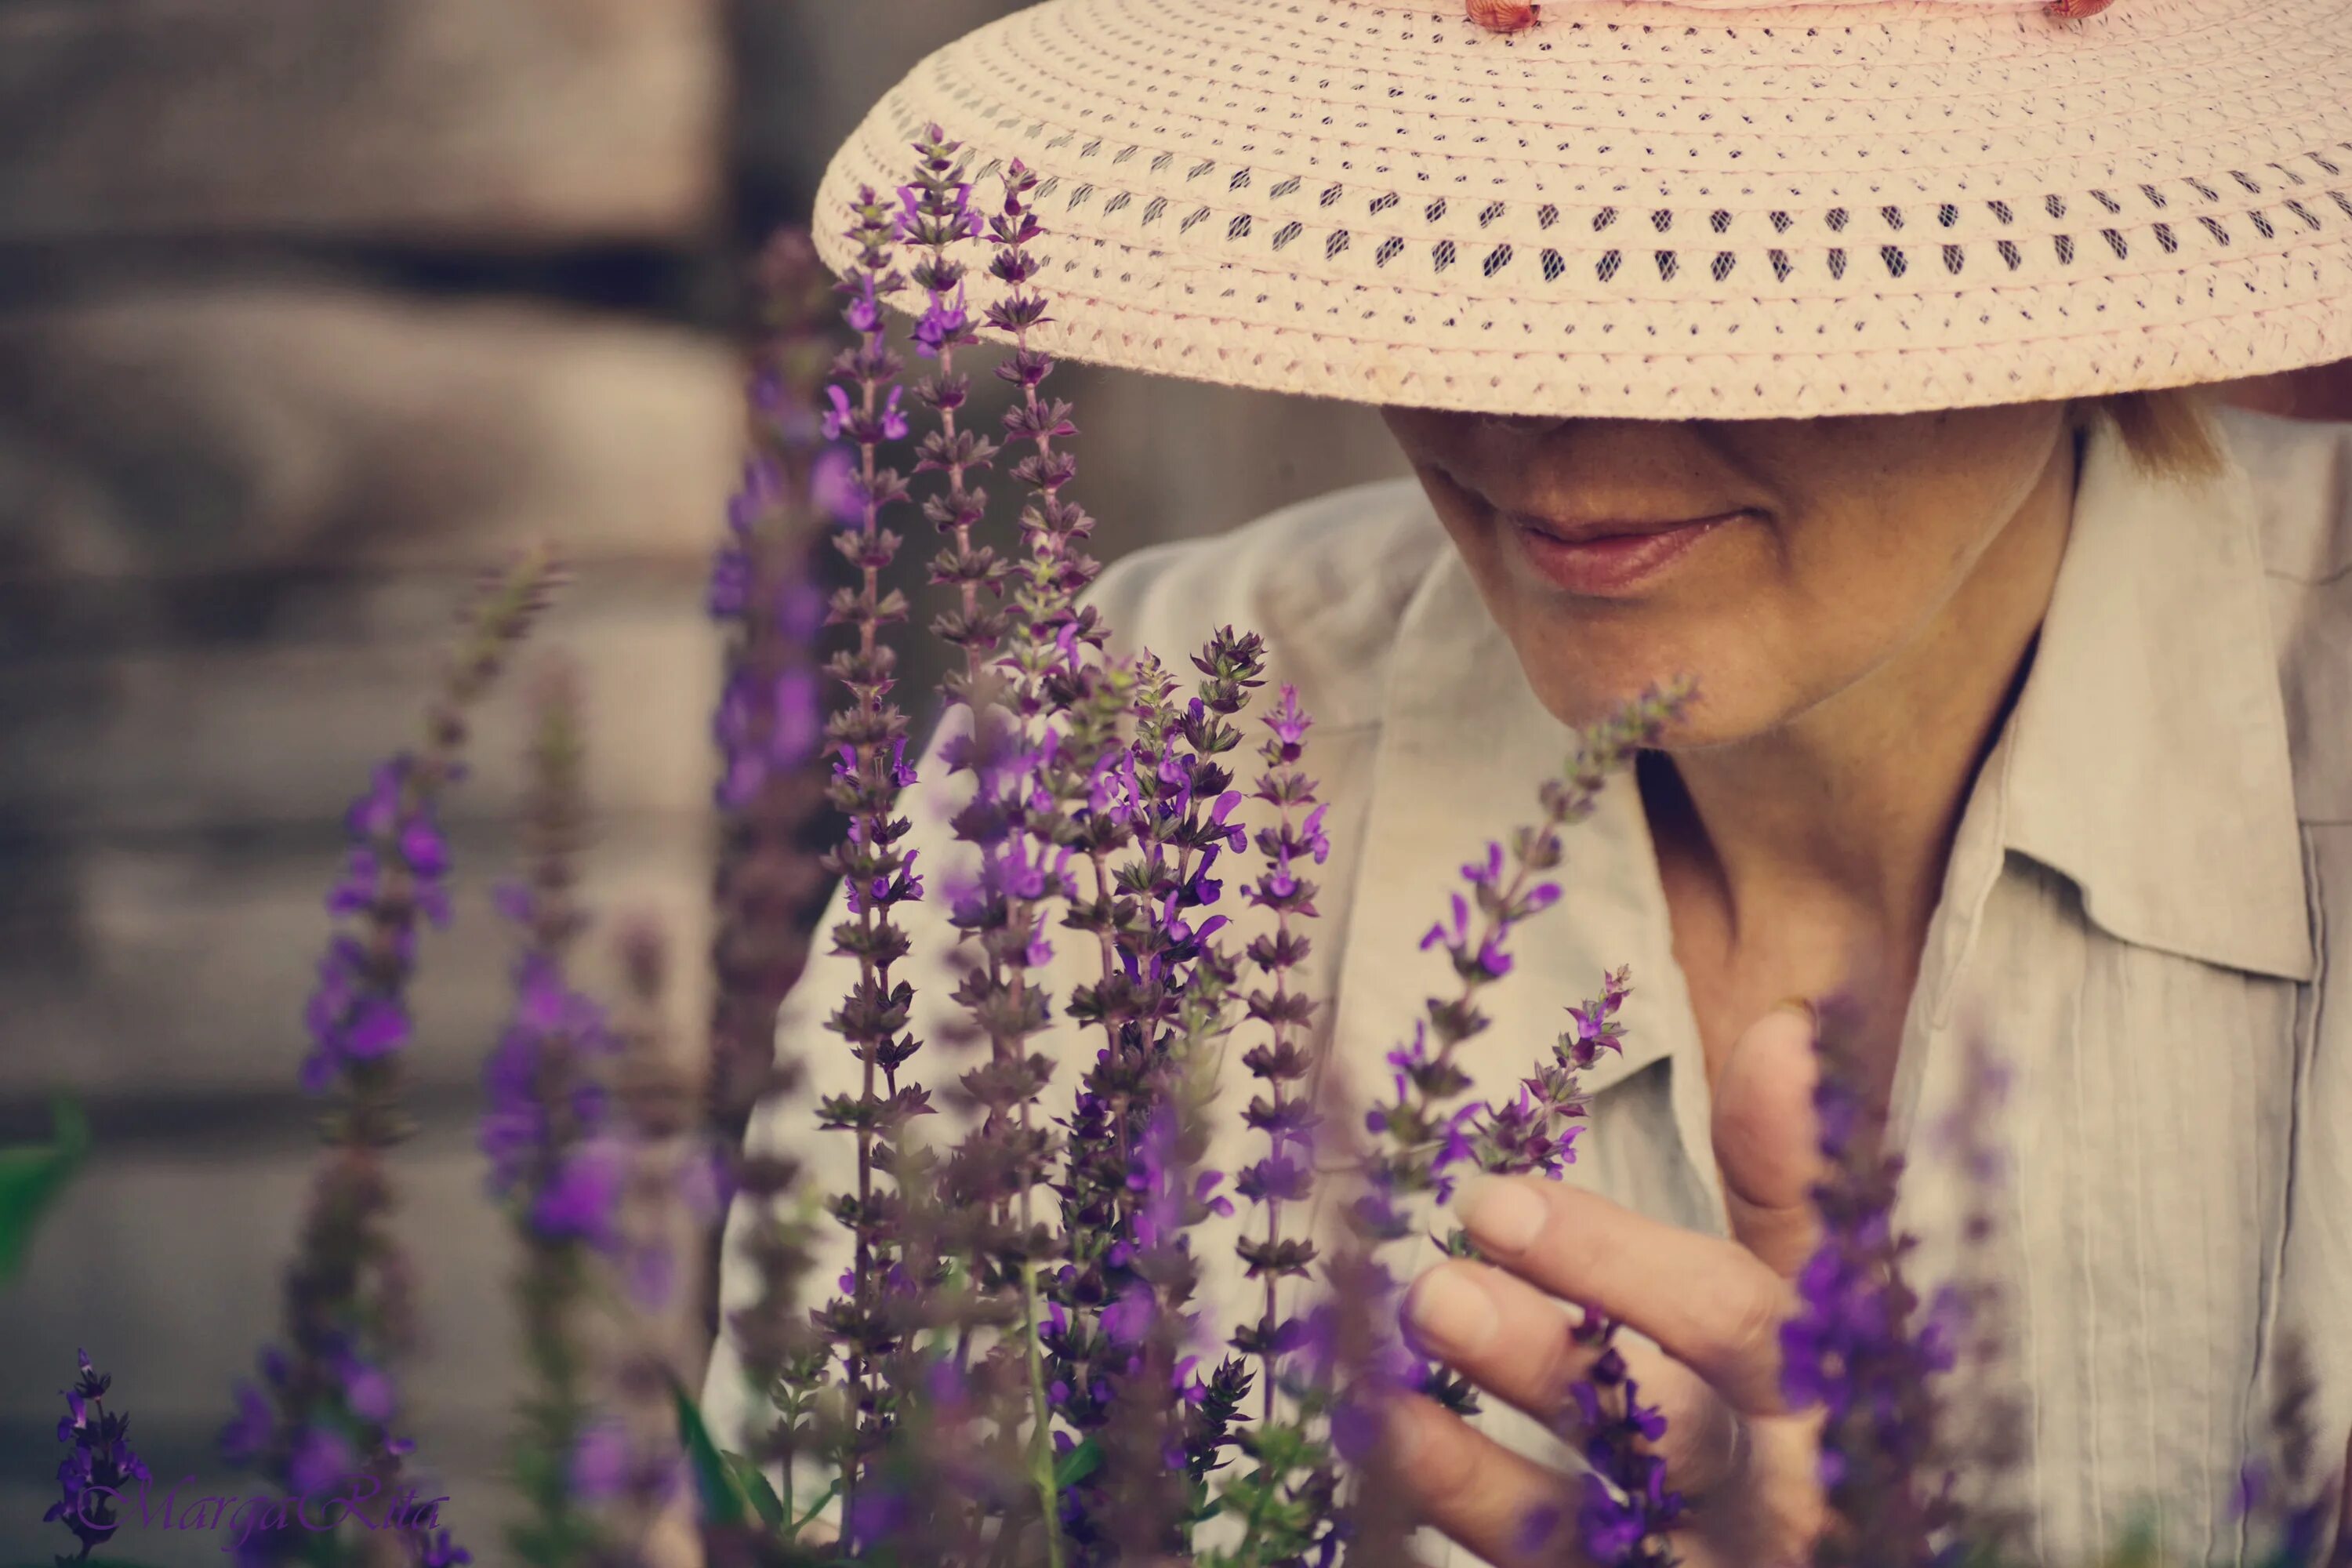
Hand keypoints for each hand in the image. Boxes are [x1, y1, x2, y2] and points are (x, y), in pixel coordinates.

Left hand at [1388, 1001, 1832, 1566]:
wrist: (1833, 1550)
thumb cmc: (1828, 1398)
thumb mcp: (1828, 1289)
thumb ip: (1792, 1176)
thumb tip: (1781, 1027)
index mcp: (1827, 1393)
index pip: (1731, 1325)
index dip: (1612, 1262)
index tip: (1491, 1200)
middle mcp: (1778, 1499)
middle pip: (1666, 1438)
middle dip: (1547, 1365)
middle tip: (1433, 1292)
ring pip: (1589, 1536)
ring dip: (1477, 1474)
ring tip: (1382, 1401)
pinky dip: (1460, 1518)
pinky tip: (1388, 1461)